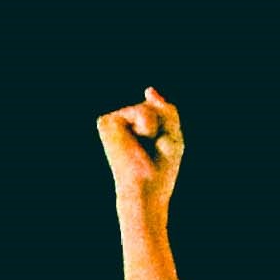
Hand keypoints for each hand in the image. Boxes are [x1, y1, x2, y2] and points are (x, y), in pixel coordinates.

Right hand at [96, 90, 183, 205]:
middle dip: (163, 127)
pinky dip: (146, 126)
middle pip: (154, 106)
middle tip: (152, 149)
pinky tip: (135, 143)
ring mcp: (112, 122)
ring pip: (147, 107)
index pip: (159, 109)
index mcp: (134, 128)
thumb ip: (166, 109)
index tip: (159, 148)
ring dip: (155, 129)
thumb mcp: (173, 134)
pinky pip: (140, 111)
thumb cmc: (161, 170)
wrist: (146, 189)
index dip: (167, 127)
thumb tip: (148, 89)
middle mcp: (121, 124)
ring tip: (143, 147)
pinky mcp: (106, 122)